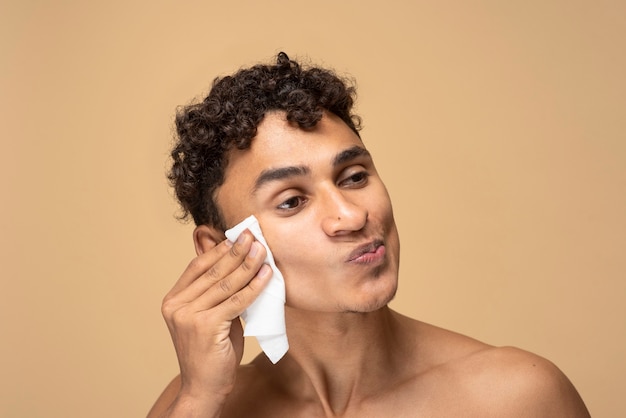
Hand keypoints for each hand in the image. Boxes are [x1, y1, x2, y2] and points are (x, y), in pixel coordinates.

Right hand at [160, 230, 270, 410]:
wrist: (204, 387)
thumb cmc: (211, 352)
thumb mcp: (210, 316)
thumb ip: (218, 294)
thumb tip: (239, 264)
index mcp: (173, 300)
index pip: (197, 266)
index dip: (218, 249)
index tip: (237, 236)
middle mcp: (176, 306)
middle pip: (212, 271)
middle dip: (236, 251)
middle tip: (252, 234)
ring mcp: (188, 316)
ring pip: (226, 284)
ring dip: (248, 264)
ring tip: (262, 250)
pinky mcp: (206, 326)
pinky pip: (237, 300)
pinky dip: (254, 286)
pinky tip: (266, 274)